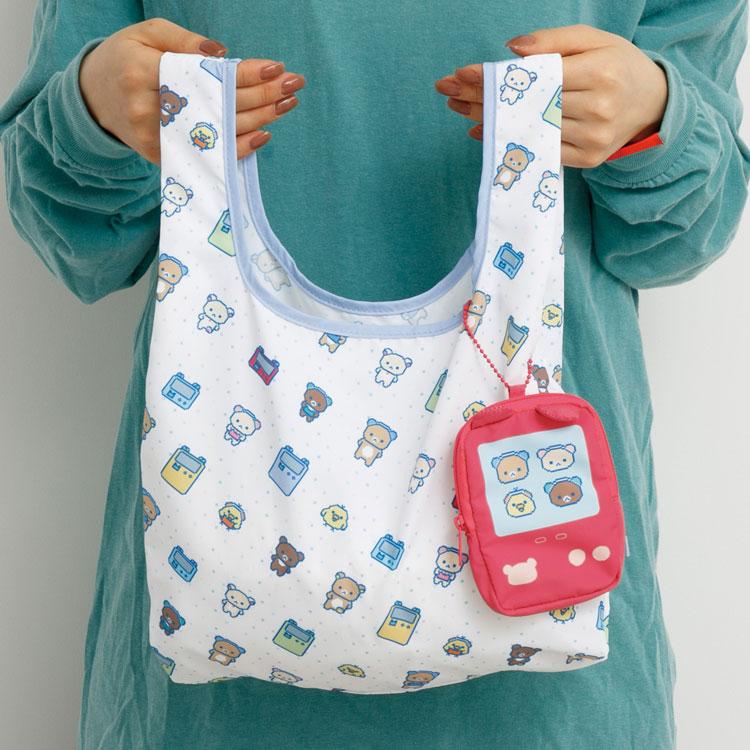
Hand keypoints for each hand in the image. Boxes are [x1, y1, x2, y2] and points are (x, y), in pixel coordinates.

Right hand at [79, 18, 304, 164]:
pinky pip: (207, 155)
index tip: (276, 69)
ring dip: (259, 120)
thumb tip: (223, 55)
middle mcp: (150, 110)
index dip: (244, 74)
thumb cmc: (125, 59)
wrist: (93, 99)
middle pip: (218, 105)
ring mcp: (157, 139)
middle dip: (261, 96)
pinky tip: (263, 135)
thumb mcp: (146, 34)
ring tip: (286, 105)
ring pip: (218, 132)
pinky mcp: (163, 157)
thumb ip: (183, 39)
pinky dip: (237, 147)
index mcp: (143, 72)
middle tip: (293, 87)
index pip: (206, 75)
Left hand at [434, 24, 667, 167]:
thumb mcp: (595, 40)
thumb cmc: (618, 66)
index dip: (498, 75)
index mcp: (601, 72)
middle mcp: (598, 109)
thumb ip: (555, 40)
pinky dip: (509, 141)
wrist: (653, 105)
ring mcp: (593, 139)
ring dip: (489, 120)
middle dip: (484, 97)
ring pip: (530, 129)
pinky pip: (541, 150)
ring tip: (458, 107)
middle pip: (528, 104)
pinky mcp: (588, 160)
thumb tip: (511, 50)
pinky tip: (482, 131)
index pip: (538, 75)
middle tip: (448, 90)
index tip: (463, 73)